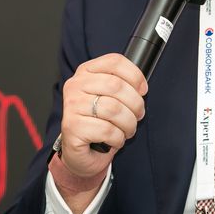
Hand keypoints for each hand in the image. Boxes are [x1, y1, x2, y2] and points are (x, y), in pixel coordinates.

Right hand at [57, 53, 148, 179]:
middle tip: (138, 115)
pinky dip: (118, 137)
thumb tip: (141, 87)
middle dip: (135, 103)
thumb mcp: (109, 98)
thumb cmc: (99, 122)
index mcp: (86, 72)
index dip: (135, 75)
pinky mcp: (72, 127)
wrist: (80, 151)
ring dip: (129, 123)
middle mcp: (76, 85)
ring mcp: (71, 106)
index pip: (114, 61)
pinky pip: (106, 130)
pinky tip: (115, 139)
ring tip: (128, 129)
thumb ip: (121, 85)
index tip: (143, 90)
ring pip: (113, 109)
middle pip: (116, 85)